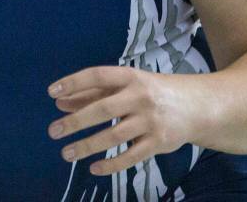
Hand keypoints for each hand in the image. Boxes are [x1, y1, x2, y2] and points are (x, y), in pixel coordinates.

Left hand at [47, 66, 197, 174]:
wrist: (195, 106)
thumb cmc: (149, 92)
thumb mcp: (124, 86)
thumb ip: (92, 93)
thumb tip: (60, 103)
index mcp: (130, 77)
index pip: (98, 76)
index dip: (74, 83)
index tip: (51, 92)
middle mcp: (140, 97)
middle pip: (104, 109)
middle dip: (76, 121)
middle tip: (53, 131)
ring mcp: (151, 121)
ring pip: (114, 136)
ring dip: (87, 146)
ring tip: (66, 153)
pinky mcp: (159, 143)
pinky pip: (131, 156)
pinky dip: (111, 164)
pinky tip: (93, 168)